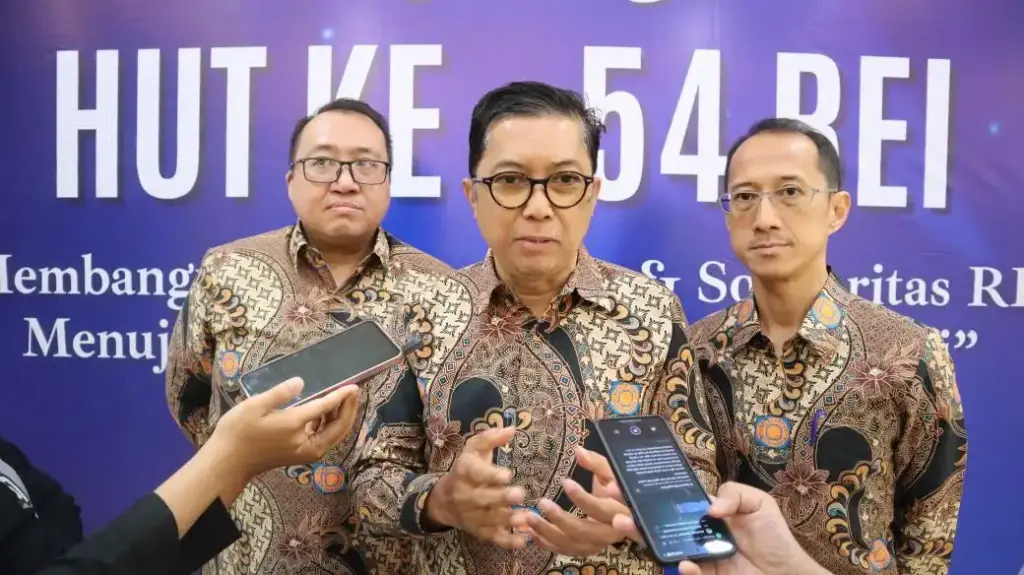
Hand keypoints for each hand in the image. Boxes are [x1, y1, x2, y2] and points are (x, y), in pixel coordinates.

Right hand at [206, 377, 361, 478]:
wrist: (228, 463)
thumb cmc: (238, 432)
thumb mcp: (254, 406)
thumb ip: (280, 393)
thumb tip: (301, 382)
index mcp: (295, 426)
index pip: (326, 407)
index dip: (341, 395)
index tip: (354, 385)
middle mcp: (306, 442)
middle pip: (339, 426)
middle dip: (350, 408)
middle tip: (356, 390)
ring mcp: (306, 452)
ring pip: (334, 434)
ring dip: (342, 416)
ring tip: (345, 397)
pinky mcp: (302, 455)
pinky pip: (325, 438)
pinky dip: (331, 424)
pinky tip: (326, 410)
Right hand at [425, 426, 526, 547]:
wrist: (444, 500)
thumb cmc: (466, 469)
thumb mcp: (473, 450)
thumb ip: (490, 439)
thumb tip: (512, 428)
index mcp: (464, 472)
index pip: (475, 474)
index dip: (490, 475)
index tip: (507, 474)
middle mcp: (465, 495)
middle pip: (483, 499)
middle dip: (501, 498)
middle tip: (520, 494)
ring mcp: (472, 516)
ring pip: (489, 520)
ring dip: (508, 520)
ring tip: (526, 517)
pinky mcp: (479, 531)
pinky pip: (493, 538)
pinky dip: (508, 541)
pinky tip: (524, 540)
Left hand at [521, 447, 627, 556]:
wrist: (626, 510)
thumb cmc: (616, 485)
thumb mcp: (611, 472)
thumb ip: (597, 463)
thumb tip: (578, 451)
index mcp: (622, 512)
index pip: (602, 509)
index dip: (584, 499)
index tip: (565, 482)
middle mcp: (611, 533)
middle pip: (585, 531)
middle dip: (560, 519)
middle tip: (541, 502)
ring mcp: (598, 544)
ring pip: (572, 544)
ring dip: (548, 533)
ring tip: (529, 517)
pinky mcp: (586, 549)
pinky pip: (566, 550)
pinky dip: (547, 544)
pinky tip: (531, 533)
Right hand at [612, 482, 822, 574]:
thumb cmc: (775, 538)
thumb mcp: (758, 504)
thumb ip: (733, 494)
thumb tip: (709, 507)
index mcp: (703, 513)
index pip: (670, 499)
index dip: (648, 488)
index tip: (626, 477)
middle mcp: (693, 534)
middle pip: (655, 520)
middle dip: (630, 507)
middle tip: (610, 494)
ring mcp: (695, 557)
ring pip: (661, 545)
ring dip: (639, 534)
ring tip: (623, 522)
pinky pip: (688, 573)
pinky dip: (684, 569)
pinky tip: (686, 563)